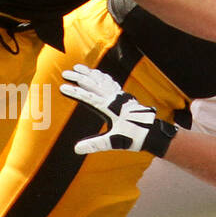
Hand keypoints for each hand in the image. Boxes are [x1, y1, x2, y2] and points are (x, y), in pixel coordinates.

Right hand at [64, 64, 182, 157]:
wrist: (152, 132)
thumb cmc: (133, 137)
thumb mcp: (113, 142)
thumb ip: (95, 144)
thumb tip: (76, 149)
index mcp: (111, 108)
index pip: (89, 98)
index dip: (75, 92)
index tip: (62, 87)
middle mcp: (115, 99)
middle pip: (94, 84)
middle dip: (78, 77)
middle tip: (65, 73)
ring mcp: (120, 96)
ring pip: (102, 80)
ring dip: (89, 73)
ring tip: (78, 67)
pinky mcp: (124, 96)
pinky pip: (111, 82)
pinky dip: (102, 76)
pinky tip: (97, 74)